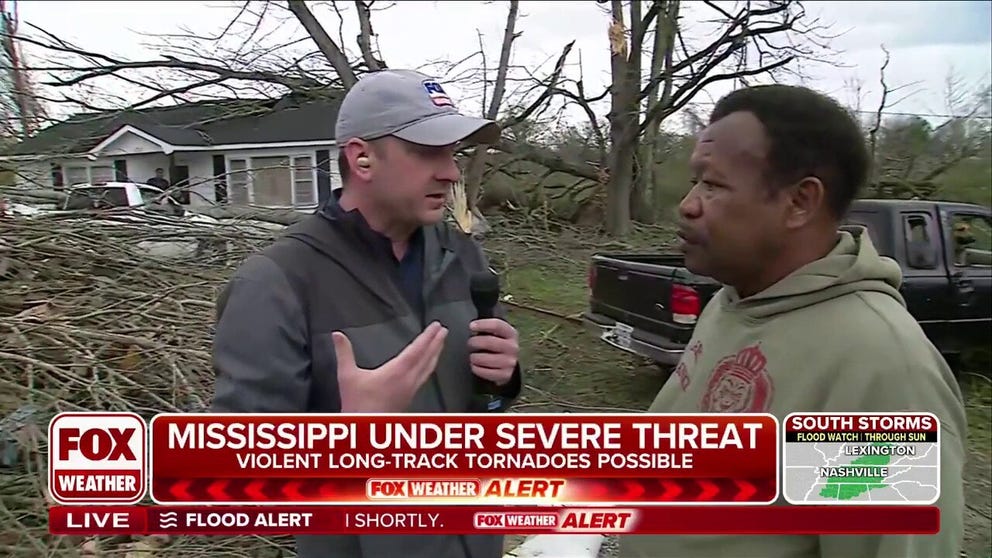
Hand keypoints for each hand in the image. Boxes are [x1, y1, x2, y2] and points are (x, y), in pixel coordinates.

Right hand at [332, 321, 447, 412]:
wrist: (365, 429)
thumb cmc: (357, 403)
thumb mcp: (347, 376)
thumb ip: (344, 353)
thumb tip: (337, 334)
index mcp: (397, 372)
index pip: (417, 350)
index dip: (428, 336)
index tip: (437, 326)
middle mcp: (408, 380)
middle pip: (427, 358)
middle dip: (437, 343)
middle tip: (445, 330)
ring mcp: (411, 390)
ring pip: (428, 369)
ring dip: (435, 354)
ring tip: (441, 344)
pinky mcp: (409, 397)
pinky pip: (424, 377)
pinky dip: (429, 367)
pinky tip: (428, 366)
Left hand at [468, 318, 518, 385]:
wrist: (506, 363)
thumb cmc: (496, 344)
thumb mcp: (496, 333)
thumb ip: (486, 328)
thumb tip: (472, 326)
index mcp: (510, 333)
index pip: (497, 325)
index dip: (482, 324)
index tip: (471, 326)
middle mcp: (512, 347)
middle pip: (489, 341)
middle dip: (474, 342)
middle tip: (469, 344)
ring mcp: (510, 362)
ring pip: (485, 359)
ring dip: (474, 357)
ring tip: (472, 356)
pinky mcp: (505, 374)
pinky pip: (485, 372)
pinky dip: (476, 369)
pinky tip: (475, 366)